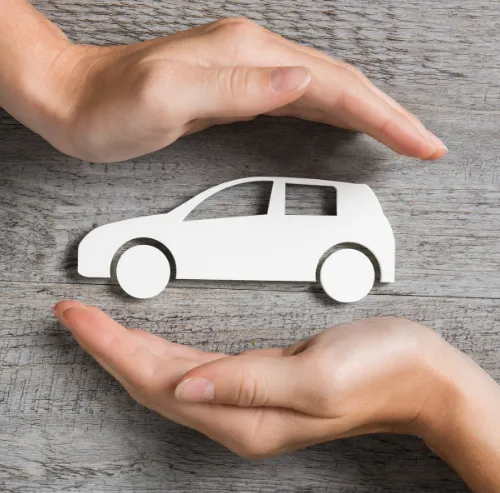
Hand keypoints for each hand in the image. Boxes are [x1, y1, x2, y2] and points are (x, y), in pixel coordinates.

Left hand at [28, 17, 445, 161]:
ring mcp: (246, 74)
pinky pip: (299, 102)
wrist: (75, 100)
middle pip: (340, 85)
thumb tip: (302, 82)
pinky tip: (342, 125)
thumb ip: (237, 87)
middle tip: (424, 142)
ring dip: (367, 114)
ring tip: (399, 134)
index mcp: (248, 58)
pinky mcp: (236, 92)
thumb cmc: (110, 106)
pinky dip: (331, 116)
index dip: (382, 115)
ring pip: (325, 93)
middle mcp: (253, 58)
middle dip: (388, 114)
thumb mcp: (168, 96)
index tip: (418, 140)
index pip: (335, 86)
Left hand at [53, 300, 447, 457]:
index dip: (112, 349)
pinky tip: (146, 341)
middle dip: (107, 346)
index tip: (79, 318)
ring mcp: (244, 399)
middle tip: (74, 314)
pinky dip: (158, 349)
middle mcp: (237, 414)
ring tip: (96, 325)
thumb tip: (187, 385)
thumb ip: (250, 384)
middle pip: (151, 380)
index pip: (157, 381)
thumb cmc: (380, 372)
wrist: (416, 374)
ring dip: (126, 348)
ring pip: (165, 374)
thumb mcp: (318, 377)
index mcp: (246, 417)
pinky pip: (189, 366)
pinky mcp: (254, 380)